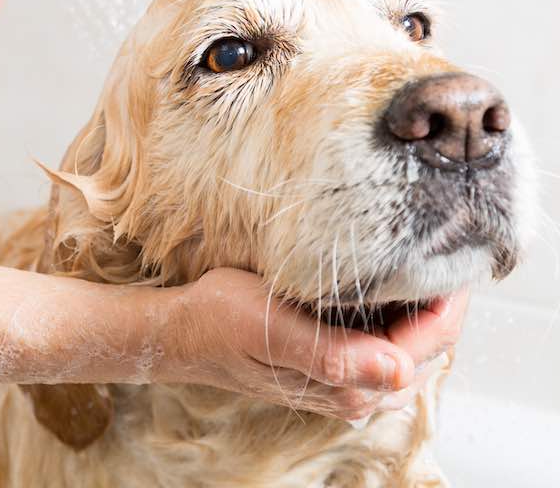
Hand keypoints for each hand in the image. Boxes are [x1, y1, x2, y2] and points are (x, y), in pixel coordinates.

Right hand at [154, 267, 466, 420]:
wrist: (183, 332)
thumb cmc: (220, 321)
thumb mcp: (271, 327)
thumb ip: (335, 354)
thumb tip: (399, 371)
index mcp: (346, 384)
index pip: (428, 343)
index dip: (449, 300)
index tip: (457, 254)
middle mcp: (354, 392)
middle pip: (427, 348)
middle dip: (441, 303)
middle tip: (444, 248)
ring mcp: (344, 383)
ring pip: (410, 347)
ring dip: (422, 310)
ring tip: (424, 262)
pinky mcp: (333, 369)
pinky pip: (386, 345)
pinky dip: (398, 316)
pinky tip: (388, 286)